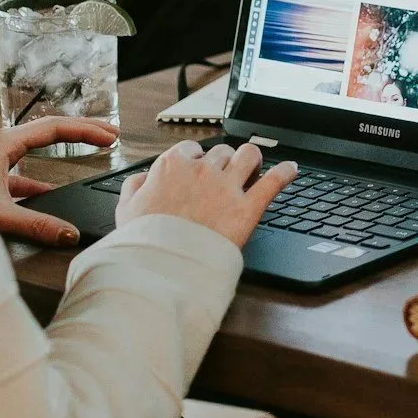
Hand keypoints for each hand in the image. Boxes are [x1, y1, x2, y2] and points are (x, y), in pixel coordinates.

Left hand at [0, 117, 118, 247]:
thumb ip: (35, 225)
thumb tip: (69, 234)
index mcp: (3, 142)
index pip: (54, 127)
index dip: (86, 130)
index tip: (110, 137)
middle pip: (49, 129)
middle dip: (83, 130)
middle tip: (111, 133)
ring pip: (36, 145)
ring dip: (64, 149)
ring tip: (89, 151)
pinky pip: (22, 168)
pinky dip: (40, 176)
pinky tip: (49, 192)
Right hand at [115, 140, 296, 248]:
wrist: (162, 268)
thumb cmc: (144, 241)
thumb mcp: (125, 210)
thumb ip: (134, 187)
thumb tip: (143, 178)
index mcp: (172, 166)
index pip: (192, 150)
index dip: (197, 160)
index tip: (199, 170)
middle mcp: (202, 170)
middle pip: (222, 152)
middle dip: (224, 162)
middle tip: (226, 176)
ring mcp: (227, 187)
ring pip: (249, 155)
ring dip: (252, 159)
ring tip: (254, 167)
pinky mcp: (247, 208)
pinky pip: (274, 181)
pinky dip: (285, 172)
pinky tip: (292, 169)